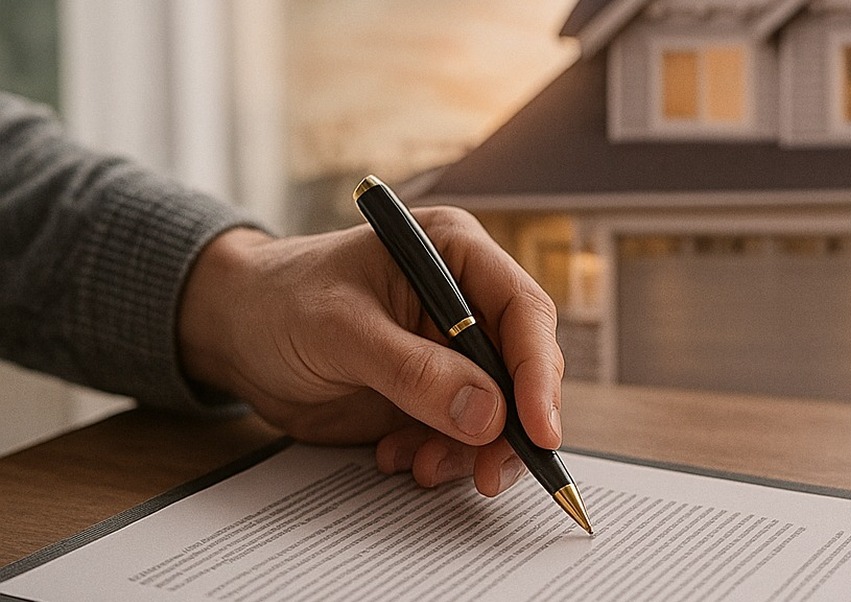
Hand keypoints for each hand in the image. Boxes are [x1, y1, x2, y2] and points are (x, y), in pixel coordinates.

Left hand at [177, 207, 563, 496]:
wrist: (232, 334)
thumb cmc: (278, 302)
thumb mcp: (340, 331)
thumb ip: (414, 372)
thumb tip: (488, 414)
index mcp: (455, 255)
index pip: (523, 311)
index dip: (538, 372)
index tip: (539, 429)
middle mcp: (467, 302)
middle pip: (523, 369)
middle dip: (510, 425)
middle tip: (490, 473)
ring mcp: (452, 352)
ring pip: (499, 412)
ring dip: (471, 450)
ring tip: (421, 465)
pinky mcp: (434, 395)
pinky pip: (463, 437)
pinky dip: (441, 457)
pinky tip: (397, 457)